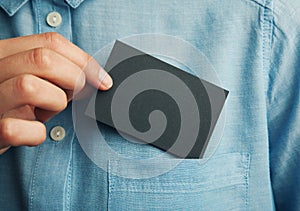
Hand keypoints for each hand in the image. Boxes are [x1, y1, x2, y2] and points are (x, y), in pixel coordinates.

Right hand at [0, 32, 112, 153]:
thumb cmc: (15, 103)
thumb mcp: (30, 76)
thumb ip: (54, 69)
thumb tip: (95, 76)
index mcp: (4, 53)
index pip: (50, 42)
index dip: (84, 60)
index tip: (103, 79)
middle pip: (43, 59)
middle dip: (74, 78)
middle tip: (77, 95)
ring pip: (29, 87)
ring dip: (54, 103)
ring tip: (46, 112)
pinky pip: (18, 129)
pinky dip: (36, 134)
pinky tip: (33, 132)